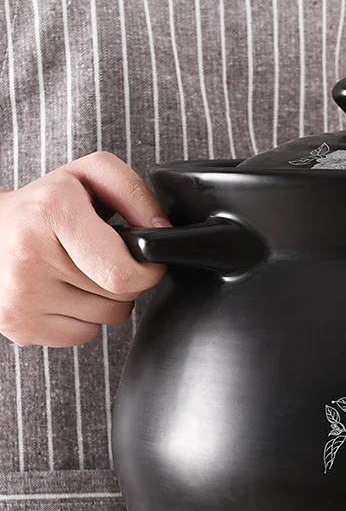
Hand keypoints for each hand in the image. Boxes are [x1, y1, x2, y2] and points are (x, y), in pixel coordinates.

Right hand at [0, 152, 168, 346]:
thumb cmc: (46, 204)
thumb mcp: (89, 176)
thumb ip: (135, 194)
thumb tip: (162, 234)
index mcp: (52, 212)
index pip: (124, 273)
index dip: (147, 269)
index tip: (143, 257)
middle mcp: (29, 256)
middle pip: (121, 296)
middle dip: (127, 279)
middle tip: (103, 258)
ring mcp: (19, 297)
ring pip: (107, 318)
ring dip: (106, 298)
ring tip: (79, 270)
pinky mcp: (17, 325)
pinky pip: (84, 334)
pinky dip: (84, 317)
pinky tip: (64, 290)